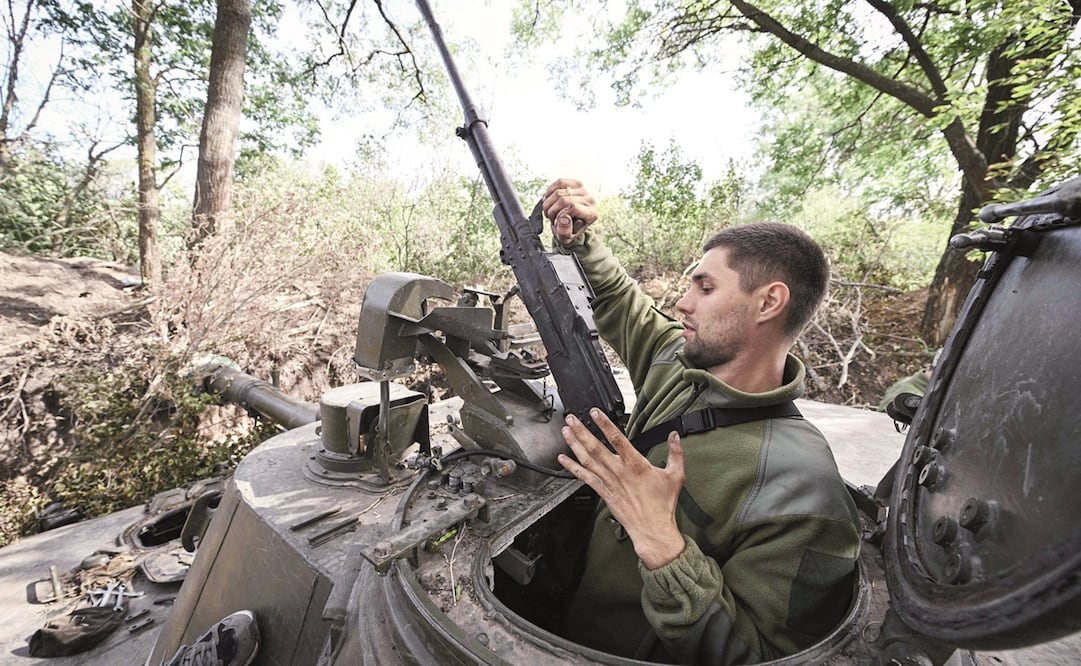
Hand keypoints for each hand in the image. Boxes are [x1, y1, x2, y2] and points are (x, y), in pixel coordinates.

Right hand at [543, 178, 597, 245]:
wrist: (575, 221)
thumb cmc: (571, 229)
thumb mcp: (567, 237)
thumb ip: (564, 232)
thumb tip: (563, 219)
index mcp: (591, 214)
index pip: (573, 207)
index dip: (560, 214)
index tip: (556, 222)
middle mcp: (590, 200)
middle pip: (563, 199)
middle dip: (552, 210)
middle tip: (550, 218)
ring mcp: (584, 190)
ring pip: (558, 192)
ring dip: (548, 203)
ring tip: (550, 210)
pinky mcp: (577, 183)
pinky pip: (559, 182)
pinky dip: (550, 191)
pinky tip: (548, 199)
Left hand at [558, 408, 686, 569]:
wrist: (652, 529)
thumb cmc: (663, 504)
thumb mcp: (676, 476)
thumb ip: (676, 453)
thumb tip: (675, 436)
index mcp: (636, 465)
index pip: (617, 439)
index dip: (604, 424)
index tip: (595, 412)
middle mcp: (619, 472)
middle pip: (596, 448)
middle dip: (582, 431)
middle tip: (571, 419)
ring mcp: (609, 483)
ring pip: (587, 460)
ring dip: (575, 445)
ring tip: (565, 432)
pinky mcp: (604, 493)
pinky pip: (585, 478)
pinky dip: (573, 468)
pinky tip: (563, 460)